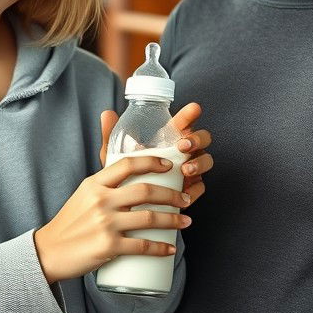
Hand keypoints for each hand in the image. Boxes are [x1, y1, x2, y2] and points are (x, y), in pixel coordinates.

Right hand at [34, 154, 191, 283]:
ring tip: (186, 222)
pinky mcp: (108, 246)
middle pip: (146, 191)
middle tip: (185, 199)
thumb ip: (104, 183)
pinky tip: (170, 248)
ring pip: (149, 218)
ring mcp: (105, 224)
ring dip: (173, 220)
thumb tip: (129, 169)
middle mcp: (101, 201)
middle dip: (172, 195)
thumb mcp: (83, 194)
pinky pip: (142, 246)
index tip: (169, 166)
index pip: (128, 164)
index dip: (152, 162)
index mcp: (94, 184)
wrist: (48, 252)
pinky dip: (160, 248)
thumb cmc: (69, 224)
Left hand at [99, 102, 213, 205]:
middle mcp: (185, 150)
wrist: (128, 203)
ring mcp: (191, 168)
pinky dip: (195, 190)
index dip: (190, 114)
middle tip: (183, 146)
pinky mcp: (191, 188)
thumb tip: (106, 113)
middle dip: (197, 139)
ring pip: (206, 161)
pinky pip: (200, 187)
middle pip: (203, 138)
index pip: (184, 121)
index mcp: (170, 137)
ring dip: (199, 164)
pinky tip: (186, 194)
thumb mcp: (116, 155)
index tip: (194, 109)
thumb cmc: (125, 173)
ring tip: (185, 170)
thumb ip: (112, 136)